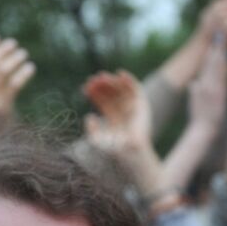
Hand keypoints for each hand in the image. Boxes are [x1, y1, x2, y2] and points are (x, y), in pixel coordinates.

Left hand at [83, 70, 162, 194]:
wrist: (130, 152)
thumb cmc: (113, 150)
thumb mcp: (96, 140)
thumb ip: (92, 130)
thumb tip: (89, 117)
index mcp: (113, 121)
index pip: (103, 103)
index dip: (94, 94)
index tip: (85, 88)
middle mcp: (123, 114)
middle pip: (111, 95)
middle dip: (101, 87)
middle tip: (92, 80)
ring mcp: (133, 109)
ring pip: (121, 91)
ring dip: (112, 82)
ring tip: (102, 76)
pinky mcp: (142, 106)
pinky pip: (136, 90)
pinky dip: (129, 80)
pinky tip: (120, 73)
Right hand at [186, 34, 226, 134]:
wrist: (203, 129)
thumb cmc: (199, 118)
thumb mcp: (194, 102)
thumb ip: (194, 91)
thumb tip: (192, 83)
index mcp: (200, 85)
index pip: (206, 66)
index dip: (210, 53)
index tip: (215, 42)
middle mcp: (204, 84)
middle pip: (210, 62)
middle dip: (214, 47)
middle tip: (219, 32)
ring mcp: (210, 87)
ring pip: (214, 65)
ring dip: (218, 51)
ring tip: (222, 38)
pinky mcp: (216, 92)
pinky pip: (219, 74)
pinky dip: (221, 63)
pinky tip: (225, 54)